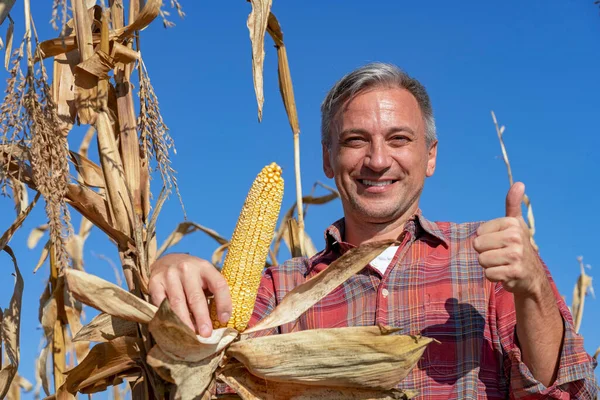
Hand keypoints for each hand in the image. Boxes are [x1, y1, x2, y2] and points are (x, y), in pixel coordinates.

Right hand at [148, 253, 231, 336]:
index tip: (224, 320)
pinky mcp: (155, 282)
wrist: (166, 260)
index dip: (224, 303)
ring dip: (184, 321)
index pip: (218, 284)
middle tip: (206, 334)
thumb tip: (222, 319)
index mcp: (205, 267)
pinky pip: (161, 303)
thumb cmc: (191, 274)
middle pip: (196, 297)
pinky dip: (167, 317)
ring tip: (190, 335)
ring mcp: (169, 275)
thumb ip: (212, 292)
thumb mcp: (205, 275)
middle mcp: (187, 269)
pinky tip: (172, 327)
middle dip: (202, 318)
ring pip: (178, 302)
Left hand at [473, 182, 545, 296]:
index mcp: (512, 223)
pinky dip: (493, 276)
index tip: (500, 242)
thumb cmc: (517, 246)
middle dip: (485, 253)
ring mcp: (516, 255)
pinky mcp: (514, 272)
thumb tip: (519, 183)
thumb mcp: (515, 224)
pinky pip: (488, 274)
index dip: (485, 240)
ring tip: (503, 264)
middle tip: (500, 255)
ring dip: (489, 265)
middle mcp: (515, 237)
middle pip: (477, 246)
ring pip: (481, 260)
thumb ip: (513, 204)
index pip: (479, 233)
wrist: (532, 275)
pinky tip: (505, 274)